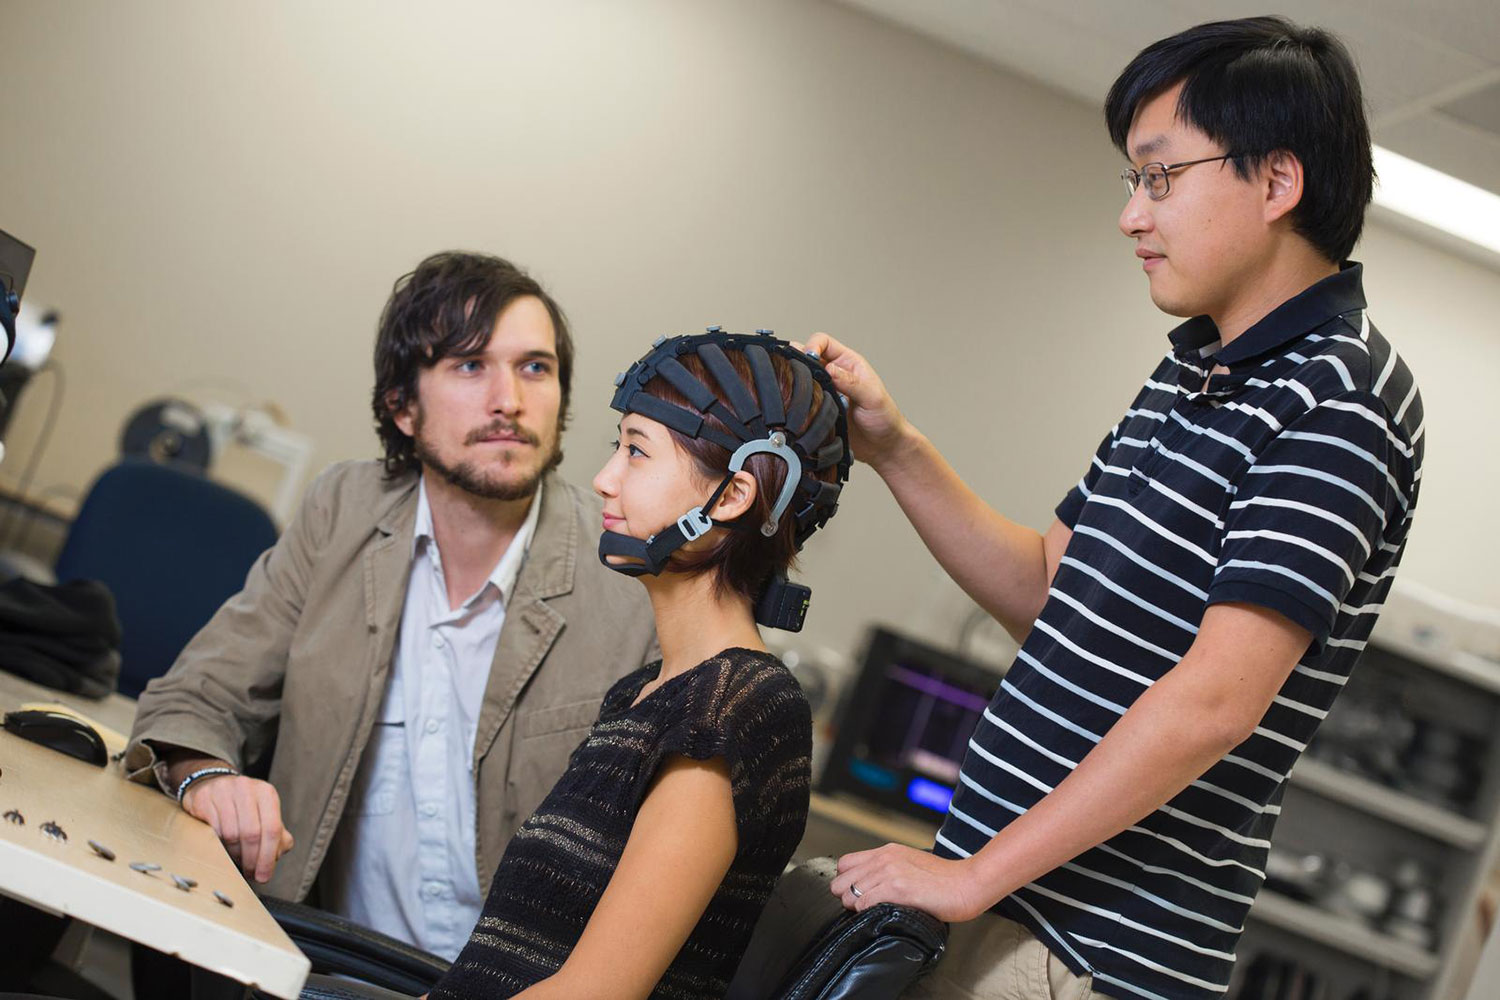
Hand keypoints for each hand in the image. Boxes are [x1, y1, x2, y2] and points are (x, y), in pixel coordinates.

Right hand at [181, 773, 294, 883]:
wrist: (211, 786)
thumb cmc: (243, 807)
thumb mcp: (264, 815)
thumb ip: (277, 835)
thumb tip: (277, 855)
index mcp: (267, 793)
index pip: (272, 829)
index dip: (268, 857)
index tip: (264, 876)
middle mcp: (246, 788)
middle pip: (252, 834)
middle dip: (251, 860)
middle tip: (249, 874)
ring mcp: (223, 792)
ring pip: (231, 834)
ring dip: (234, 855)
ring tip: (236, 860)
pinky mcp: (203, 799)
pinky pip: (212, 831)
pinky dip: (218, 845)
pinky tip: (222, 848)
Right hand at [800, 332, 912, 470]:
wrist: (883, 447)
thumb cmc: (885, 419)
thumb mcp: (872, 397)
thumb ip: (851, 382)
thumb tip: (829, 369)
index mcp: (848, 363)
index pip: (823, 342)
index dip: (812, 345)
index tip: (808, 358)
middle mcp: (833, 374)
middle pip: (805, 358)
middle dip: (797, 364)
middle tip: (796, 376)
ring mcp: (824, 392)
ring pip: (799, 380)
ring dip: (796, 385)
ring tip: (799, 394)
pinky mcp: (818, 410)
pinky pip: (800, 402)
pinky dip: (796, 403)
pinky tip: (800, 410)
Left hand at [829, 843, 988, 922]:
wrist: (967, 884)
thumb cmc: (944, 879)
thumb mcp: (910, 864)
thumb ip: (889, 869)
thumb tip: (870, 886)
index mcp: (887, 851)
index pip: (845, 864)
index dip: (847, 882)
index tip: (857, 894)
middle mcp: (884, 858)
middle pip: (840, 880)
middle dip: (847, 897)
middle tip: (862, 907)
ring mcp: (889, 872)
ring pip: (848, 894)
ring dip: (856, 908)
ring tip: (872, 912)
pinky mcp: (897, 888)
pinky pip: (863, 903)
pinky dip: (866, 913)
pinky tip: (880, 913)